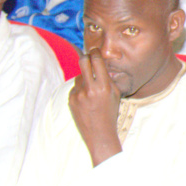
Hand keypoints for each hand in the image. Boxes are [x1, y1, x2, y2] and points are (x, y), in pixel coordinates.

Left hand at [68, 49, 122, 165]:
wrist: (99, 134)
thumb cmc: (110, 113)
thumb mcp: (115, 94)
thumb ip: (108, 78)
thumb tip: (101, 64)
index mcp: (104, 86)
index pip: (97, 60)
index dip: (95, 53)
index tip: (95, 51)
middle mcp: (90, 89)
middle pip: (83, 61)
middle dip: (86, 56)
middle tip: (88, 57)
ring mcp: (78, 94)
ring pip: (79, 75)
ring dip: (84, 77)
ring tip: (91, 89)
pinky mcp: (71, 100)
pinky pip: (75, 88)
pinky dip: (80, 90)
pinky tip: (86, 100)